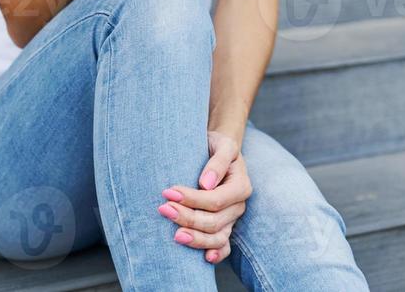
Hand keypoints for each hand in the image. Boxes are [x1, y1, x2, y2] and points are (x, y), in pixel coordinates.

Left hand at [158, 131, 251, 264]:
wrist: (216, 150)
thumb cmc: (217, 146)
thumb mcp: (222, 145)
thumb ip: (218, 161)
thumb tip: (205, 184)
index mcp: (241, 186)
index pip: (215, 200)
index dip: (192, 199)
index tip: (169, 192)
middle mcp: (238, 206)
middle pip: (214, 221)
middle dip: (187, 218)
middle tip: (163, 209)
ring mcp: (231, 219)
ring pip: (217, 238)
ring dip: (196, 239)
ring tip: (174, 236)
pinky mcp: (224, 227)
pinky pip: (224, 246)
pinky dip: (217, 254)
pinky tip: (205, 258)